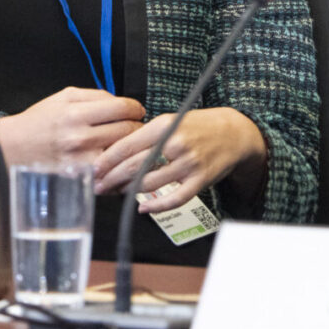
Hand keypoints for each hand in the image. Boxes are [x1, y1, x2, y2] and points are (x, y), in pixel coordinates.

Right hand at [0, 87, 144, 168]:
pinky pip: (110, 170)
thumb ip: (95, 96)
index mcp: (75, 113)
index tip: (137, 110)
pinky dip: (117, 164)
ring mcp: (81, 160)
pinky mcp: (80, 177)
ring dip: (129, 145)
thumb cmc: (39, 120)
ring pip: (122, 151)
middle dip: (136, 126)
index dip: (135, 108)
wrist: (12, 147)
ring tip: (127, 141)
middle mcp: (80, 137)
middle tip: (135, 125)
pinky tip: (116, 159)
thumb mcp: (63, 97)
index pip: (121, 108)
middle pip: (126, 130)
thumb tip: (122, 102)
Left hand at [92, 107, 266, 212]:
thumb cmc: (198, 126)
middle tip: (99, 187)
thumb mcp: (171, 120)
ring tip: (117, 194)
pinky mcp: (200, 180)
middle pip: (134, 166)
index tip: (95, 170)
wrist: (234, 132)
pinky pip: (174, 199)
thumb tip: (116, 153)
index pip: (127, 145)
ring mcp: (188, 164)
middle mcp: (176, 144)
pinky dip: (156, 207)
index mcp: (164, 125)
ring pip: (150, 184)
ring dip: (129, 192)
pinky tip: (143, 208)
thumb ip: (146, 135)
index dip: (107, 160)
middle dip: (112, 179)